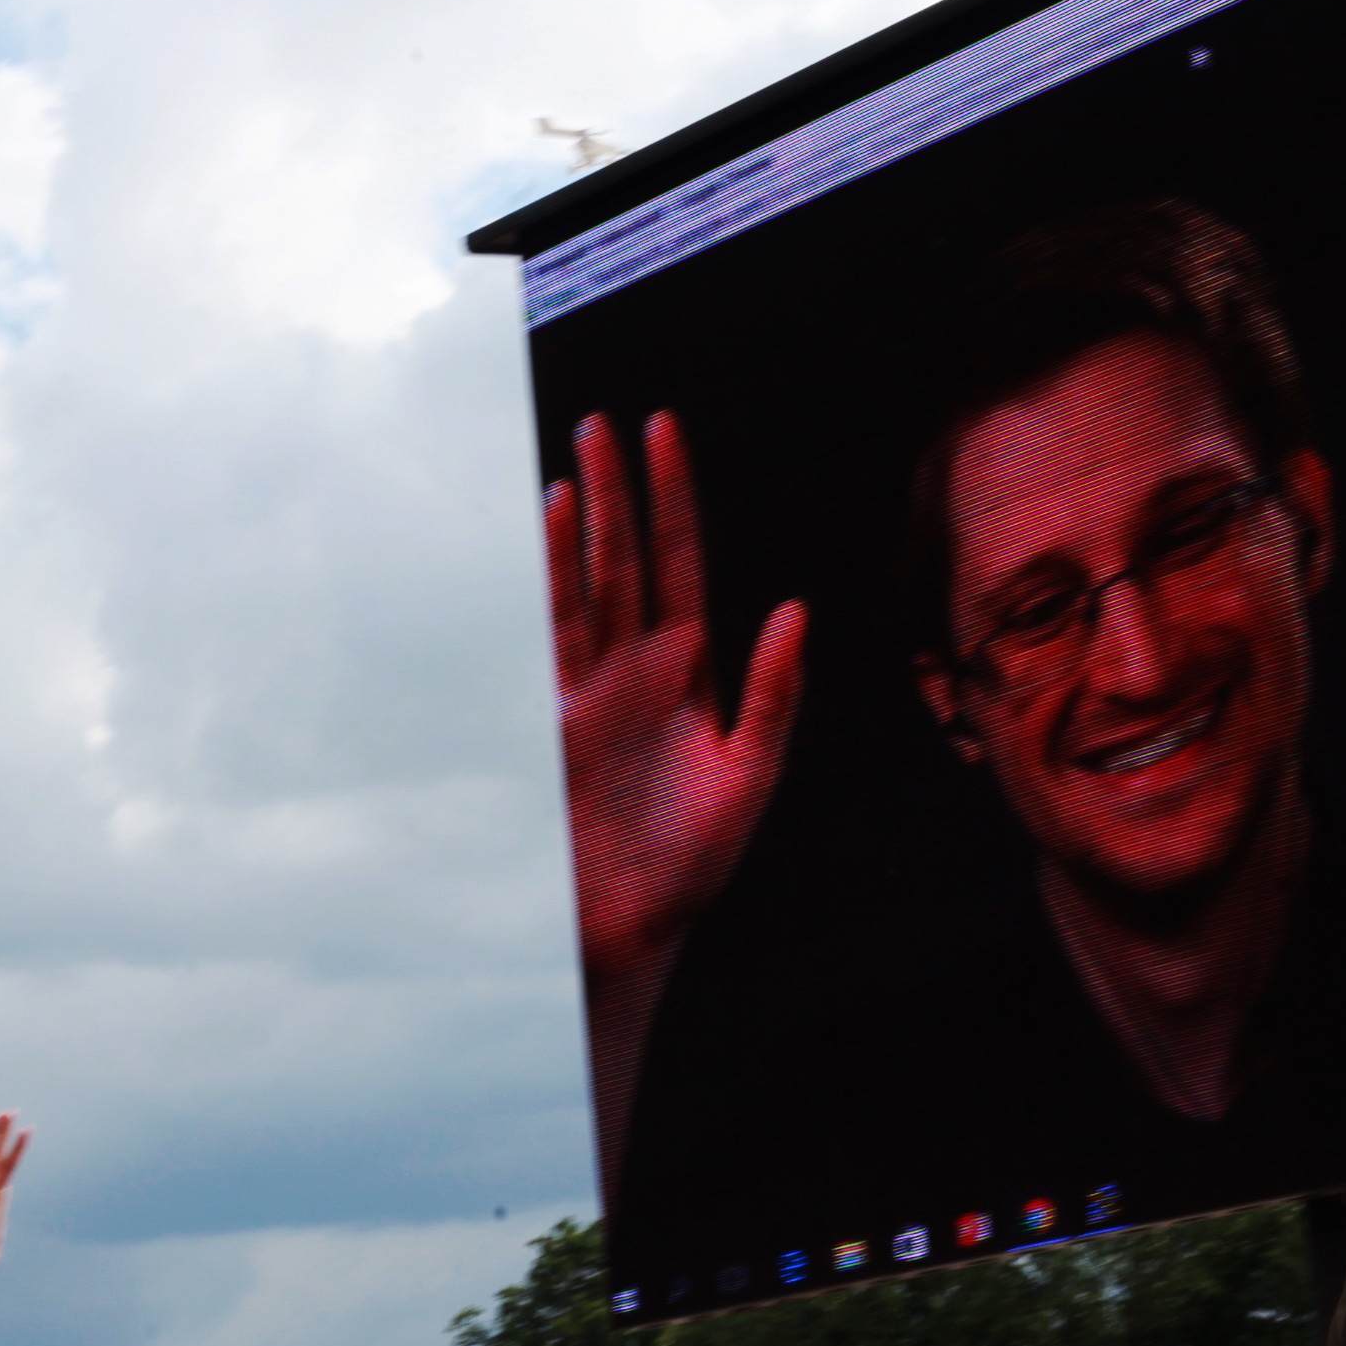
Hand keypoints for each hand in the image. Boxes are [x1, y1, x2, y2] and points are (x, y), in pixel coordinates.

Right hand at [551, 411, 805, 984]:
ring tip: (580, 454)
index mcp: (694, 673)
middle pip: (632, 557)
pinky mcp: (558, 712)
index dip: (675, 500)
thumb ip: (775, 694)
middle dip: (622, 490)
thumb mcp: (752, 776)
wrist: (628, 923)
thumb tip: (796, 612)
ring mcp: (595, 685)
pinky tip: (550, 526)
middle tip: (611, 423)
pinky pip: (555, 629)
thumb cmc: (693, 863)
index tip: (665, 436)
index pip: (683, 564)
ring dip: (585, 518)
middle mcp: (643, 668)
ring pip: (590, 581)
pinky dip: (552, 576)